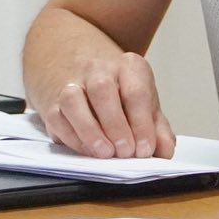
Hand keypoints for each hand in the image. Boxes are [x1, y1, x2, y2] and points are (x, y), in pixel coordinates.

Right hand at [38, 51, 175, 158]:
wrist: (78, 66)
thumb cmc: (118, 91)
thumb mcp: (144, 102)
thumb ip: (157, 127)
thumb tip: (165, 151)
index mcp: (128, 67)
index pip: (136, 92)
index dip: (142, 124)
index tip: (146, 149)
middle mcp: (97, 69)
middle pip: (102, 90)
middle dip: (115, 125)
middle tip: (126, 152)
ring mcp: (72, 83)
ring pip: (73, 100)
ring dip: (89, 130)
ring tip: (105, 152)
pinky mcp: (53, 101)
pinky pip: (57, 117)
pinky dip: (73, 137)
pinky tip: (87, 150)